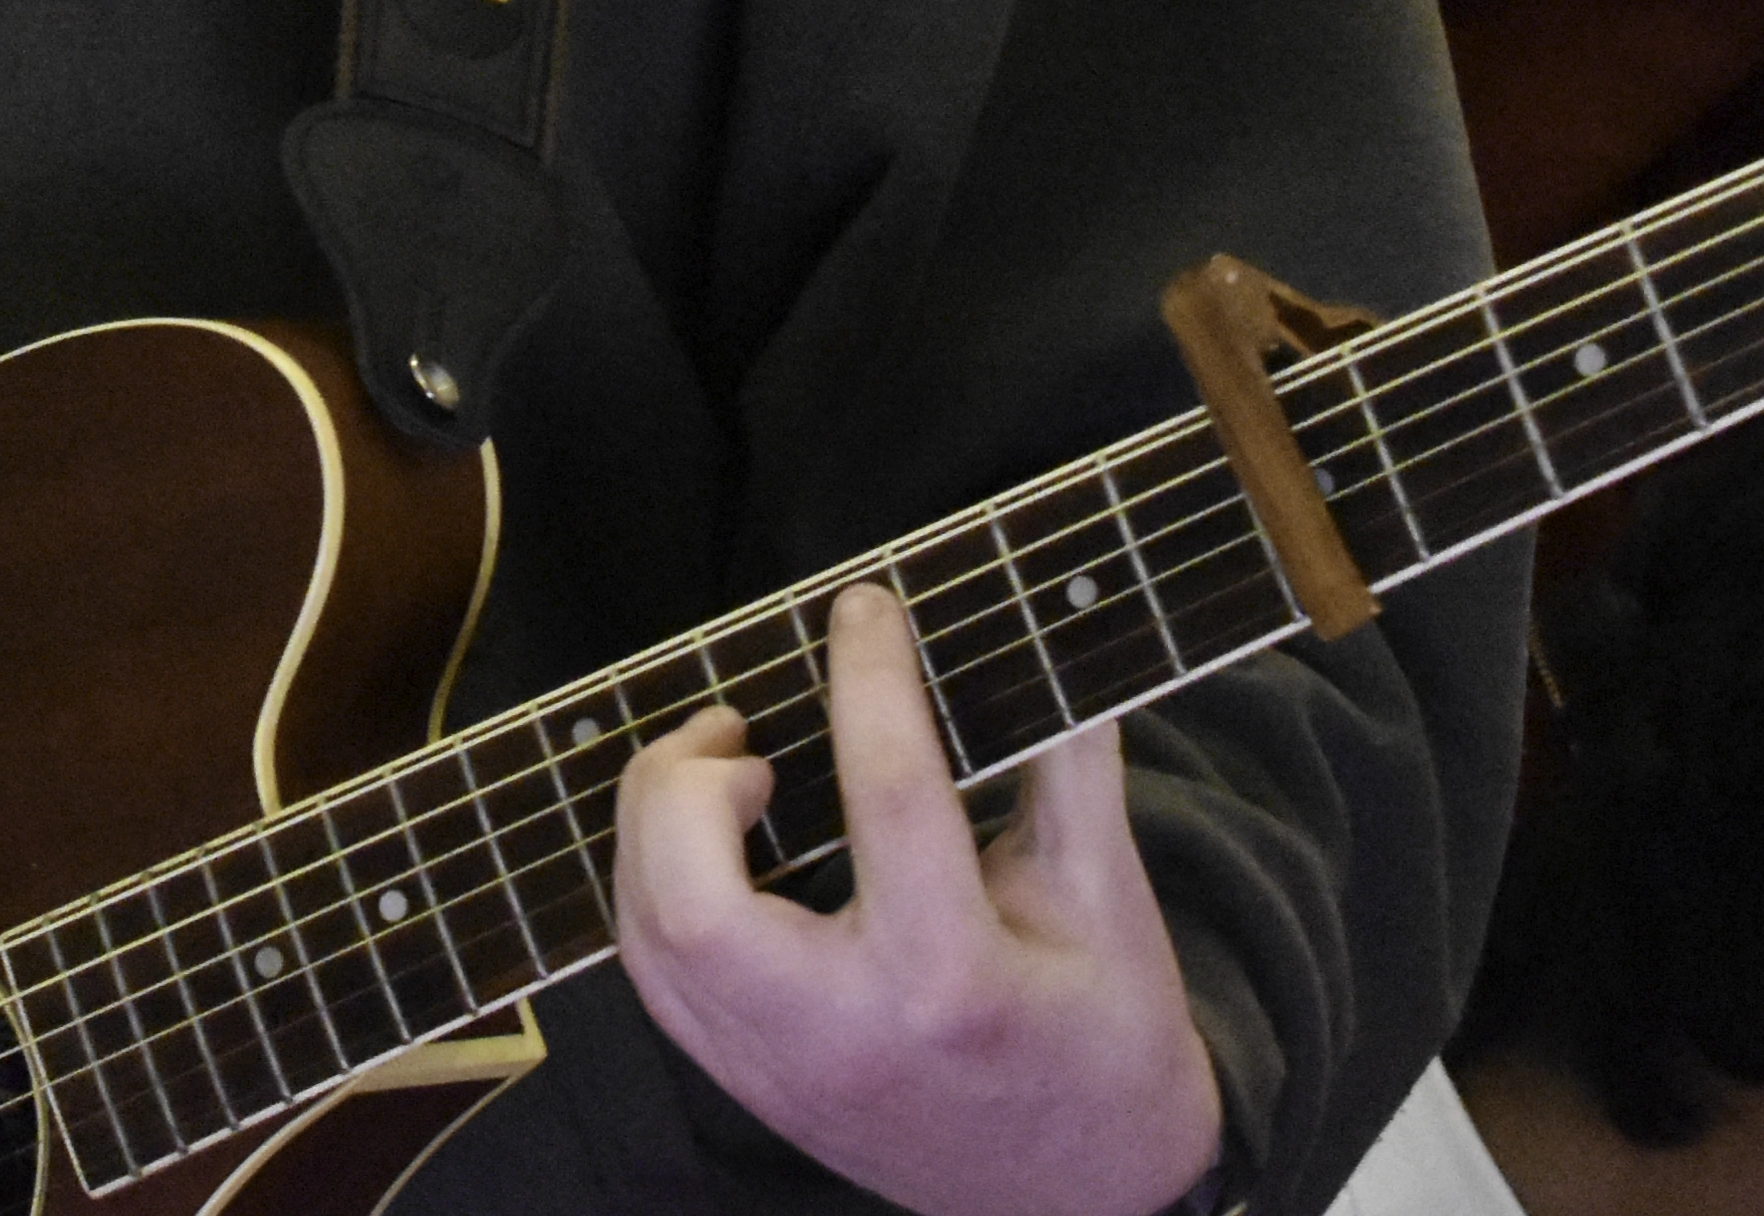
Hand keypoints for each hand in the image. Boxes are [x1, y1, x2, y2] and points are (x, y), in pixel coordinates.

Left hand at [608, 579, 1225, 1215]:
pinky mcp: (754, 1089)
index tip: (865, 607)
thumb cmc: (1107, 1039)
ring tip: (720, 772)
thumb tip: (1047, 636)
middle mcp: (846, 1036)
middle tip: (744, 735)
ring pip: (653, 942)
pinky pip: (658, 981)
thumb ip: (1071, 767)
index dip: (871, 677)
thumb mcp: (1110, 901)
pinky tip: (701, 841)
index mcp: (953, 980)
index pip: (891, 795)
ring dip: (654, 830)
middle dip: (686, 787)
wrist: (1086, 1197)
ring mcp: (785, 1075)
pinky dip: (654, 890)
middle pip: (696, 906)